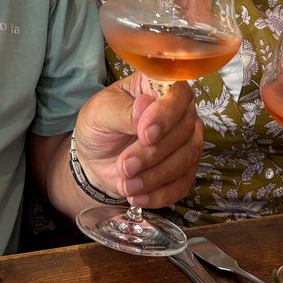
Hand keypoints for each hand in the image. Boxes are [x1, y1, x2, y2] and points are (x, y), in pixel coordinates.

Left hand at [73, 74, 202, 207]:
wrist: (96, 159)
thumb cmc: (99, 127)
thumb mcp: (99, 113)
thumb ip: (122, 110)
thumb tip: (145, 105)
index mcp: (160, 87)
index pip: (178, 93)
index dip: (166, 114)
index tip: (145, 134)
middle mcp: (180, 112)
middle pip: (184, 130)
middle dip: (153, 153)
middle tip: (124, 165)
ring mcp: (186, 141)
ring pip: (186, 158)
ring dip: (154, 176)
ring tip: (125, 183)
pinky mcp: (184, 169)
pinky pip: (182, 183)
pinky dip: (159, 194)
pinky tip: (136, 196)